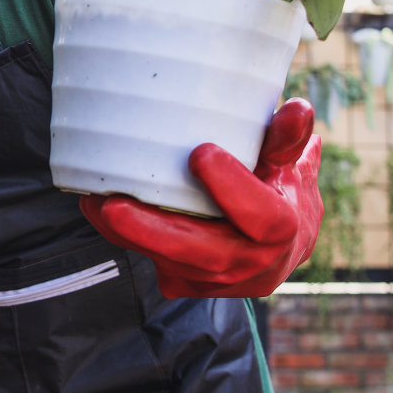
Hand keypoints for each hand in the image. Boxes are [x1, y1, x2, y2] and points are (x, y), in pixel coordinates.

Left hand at [79, 98, 321, 298]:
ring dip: (130, 235)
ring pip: (171, 263)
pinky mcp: (188, 284)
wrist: (277, 248)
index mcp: (283, 231)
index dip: (233, 188)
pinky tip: (95, 209)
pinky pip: (154, 263)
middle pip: (204, 254)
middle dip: (156, 233)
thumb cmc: (278, 192)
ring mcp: (217, 282)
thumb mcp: (287, 163)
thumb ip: (285, 138)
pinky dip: (125, 237)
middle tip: (114, 206)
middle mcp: (252, 265)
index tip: (200, 153)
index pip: (263, 217)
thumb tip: (297, 108)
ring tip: (95, 203)